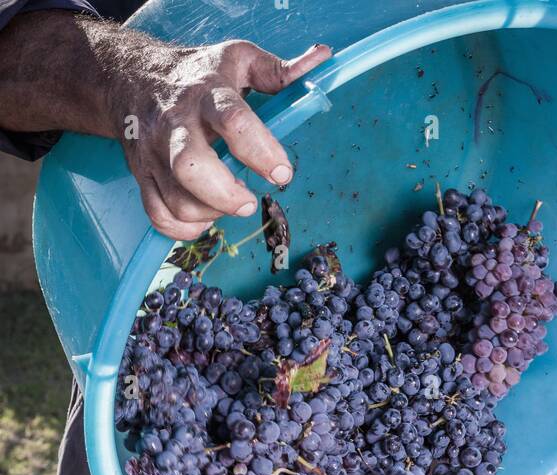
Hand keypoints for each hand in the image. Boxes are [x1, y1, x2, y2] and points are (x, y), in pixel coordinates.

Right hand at [0, 15, 330, 240]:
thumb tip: (320, 61)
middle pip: (191, 167)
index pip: (233, 121)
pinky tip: (204, 215)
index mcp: (207, 92)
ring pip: (178, 200)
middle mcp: (175, 122)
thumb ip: (277, 70)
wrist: (131, 77)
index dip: (262, 152)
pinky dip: (186, 229)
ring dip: (211, 214)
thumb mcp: (237, 60)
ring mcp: (153, 152)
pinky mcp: (141, 174)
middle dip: (226, 195)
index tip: (283, 173)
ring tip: (229, 202)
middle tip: (248, 202)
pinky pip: (159, 216)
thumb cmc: (198, 74)